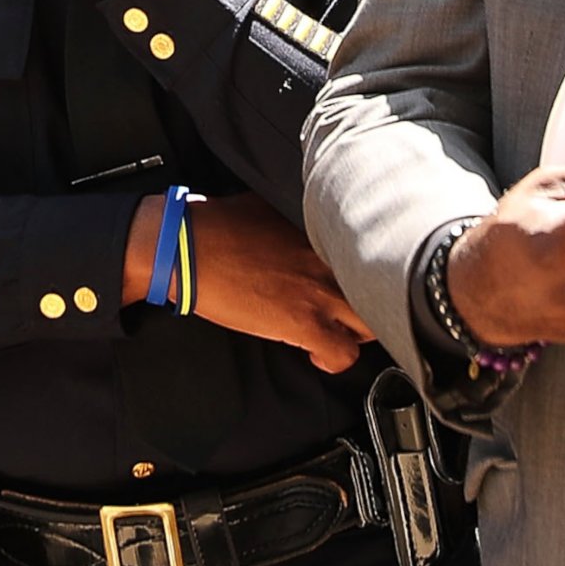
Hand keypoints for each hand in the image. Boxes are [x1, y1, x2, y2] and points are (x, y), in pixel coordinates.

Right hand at [156, 193, 371, 373]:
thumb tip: (302, 220)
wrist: (186, 247)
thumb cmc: (217, 225)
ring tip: (335, 333)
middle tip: (348, 310)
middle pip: (378, 289)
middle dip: (367, 304)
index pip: (370, 251)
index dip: (362, 272)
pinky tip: (316, 353)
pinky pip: (342, 355)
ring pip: (370, 325)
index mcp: (321, 231)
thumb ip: (297, 216)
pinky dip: (333, 360)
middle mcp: (328, 260)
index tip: (351, 279)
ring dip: (355, 333)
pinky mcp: (302, 323)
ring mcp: (319, 292)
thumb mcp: (268, 205)